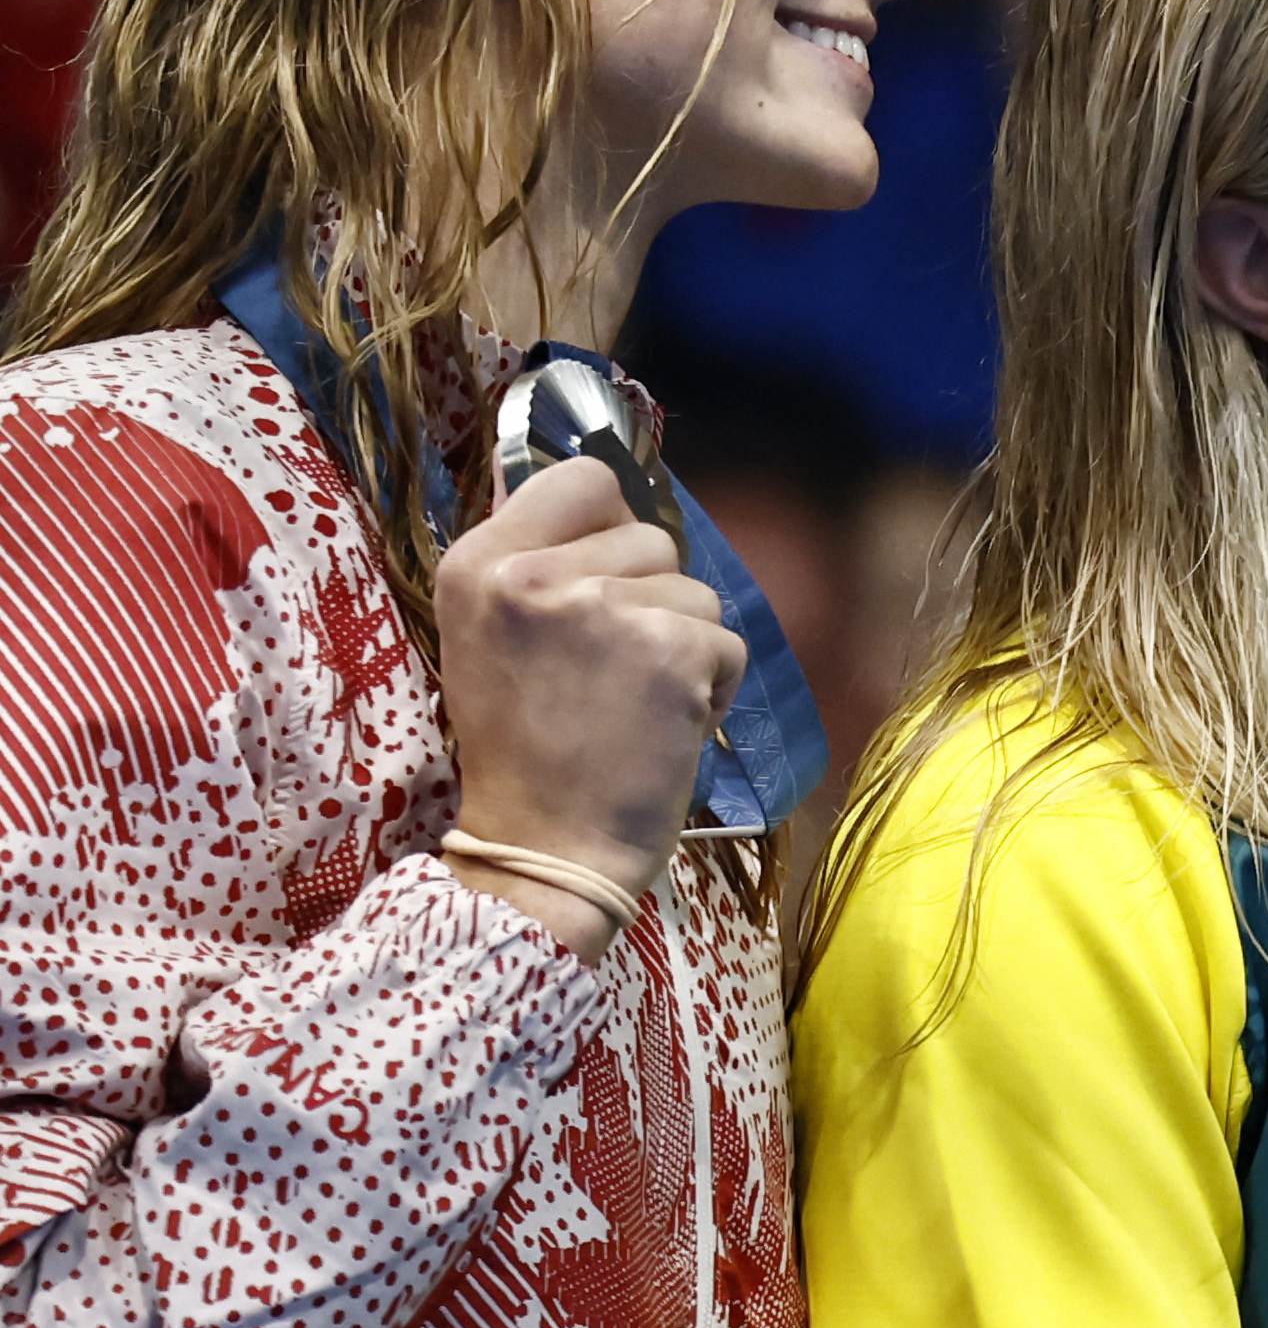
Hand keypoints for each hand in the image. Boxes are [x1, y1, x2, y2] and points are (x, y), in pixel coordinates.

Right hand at [432, 458, 738, 950]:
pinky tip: (667, 728)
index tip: (604, 576)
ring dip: (687, 648)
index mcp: (478, 563)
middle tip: (611, 673)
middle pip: (651, 537)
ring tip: (636, 705)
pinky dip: (716, 689)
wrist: (545, 850)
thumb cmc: (527, 752)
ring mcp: (603, 606)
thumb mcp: (493, 639)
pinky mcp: (670, 647)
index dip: (611, 521)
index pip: (581, 477)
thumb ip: (537, 564)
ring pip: (696, 592)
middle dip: (652, 600)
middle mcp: (533, 574)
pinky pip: (728, 642)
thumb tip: (601, 490)